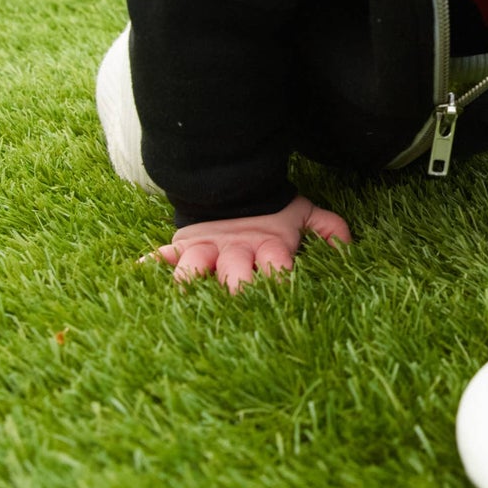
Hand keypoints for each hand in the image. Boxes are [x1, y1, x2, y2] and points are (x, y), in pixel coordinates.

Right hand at [149, 195, 350, 293]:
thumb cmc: (273, 211)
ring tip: (183, 297)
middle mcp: (236, 252)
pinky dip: (148, 265)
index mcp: (268, 247)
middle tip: (238, 303)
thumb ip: (327, 227)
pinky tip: (135, 274)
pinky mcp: (183, 246)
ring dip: (190, 283)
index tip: (283, 295)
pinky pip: (162, 255)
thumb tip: (351, 245)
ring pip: (195, 268)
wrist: (236, 185)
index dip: (280, 280)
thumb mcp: (303, 215)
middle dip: (237, 289)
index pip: (276, 266)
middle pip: (235, 275)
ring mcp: (207, 249)